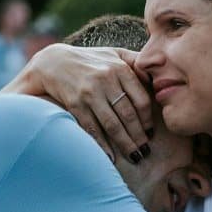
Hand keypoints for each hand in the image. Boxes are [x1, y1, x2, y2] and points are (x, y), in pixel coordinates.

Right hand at [11, 44, 152, 162]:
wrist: (53, 62)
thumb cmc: (90, 60)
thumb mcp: (113, 53)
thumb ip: (135, 62)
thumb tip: (158, 77)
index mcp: (120, 68)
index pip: (141, 100)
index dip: (147, 120)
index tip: (150, 133)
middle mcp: (106, 79)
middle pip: (128, 115)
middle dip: (138, 137)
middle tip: (145, 152)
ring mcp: (90, 92)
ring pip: (112, 124)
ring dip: (125, 144)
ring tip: (134, 157)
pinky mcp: (75, 103)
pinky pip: (92, 128)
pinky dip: (102, 144)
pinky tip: (110, 157)